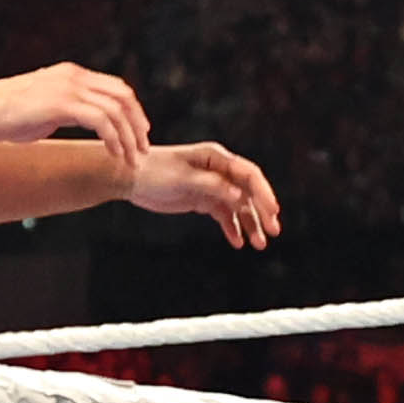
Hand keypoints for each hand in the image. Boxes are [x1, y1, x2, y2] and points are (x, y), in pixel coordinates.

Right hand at [0, 62, 150, 173]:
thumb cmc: (6, 114)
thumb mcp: (43, 103)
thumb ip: (66, 106)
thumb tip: (81, 119)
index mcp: (72, 74)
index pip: (116, 87)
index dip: (133, 110)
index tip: (139, 132)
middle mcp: (74, 77)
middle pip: (123, 96)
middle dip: (138, 124)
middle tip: (142, 149)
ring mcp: (68, 88)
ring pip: (115, 111)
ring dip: (128, 138)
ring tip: (131, 160)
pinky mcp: (62, 104)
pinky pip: (101, 121)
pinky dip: (113, 139)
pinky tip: (113, 154)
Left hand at [127, 141, 281, 248]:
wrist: (129, 177)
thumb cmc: (154, 172)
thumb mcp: (182, 179)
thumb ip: (212, 186)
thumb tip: (240, 197)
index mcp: (217, 157)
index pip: (249, 175)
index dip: (264, 193)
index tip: (273, 212)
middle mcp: (219, 170)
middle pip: (249, 192)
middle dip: (263, 211)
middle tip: (274, 231)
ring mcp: (212, 185)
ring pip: (239, 206)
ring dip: (250, 224)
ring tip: (260, 244)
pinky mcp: (203, 199)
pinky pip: (224, 215)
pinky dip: (232, 228)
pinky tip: (238, 243)